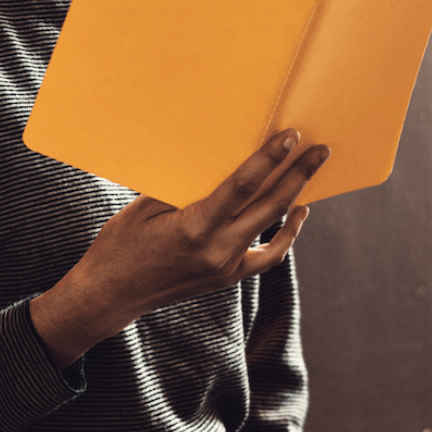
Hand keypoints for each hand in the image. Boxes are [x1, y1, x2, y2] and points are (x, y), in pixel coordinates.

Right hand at [30, 130, 329, 367]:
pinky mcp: (227, 278)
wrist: (111, 294)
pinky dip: (287, 235)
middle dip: (297, 174)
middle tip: (320, 150)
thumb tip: (216, 161)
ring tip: (311, 171)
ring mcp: (225, 268)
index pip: (243, 187)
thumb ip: (184, 187)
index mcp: (194, 228)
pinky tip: (297, 213)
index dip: (269, 159)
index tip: (290, 137)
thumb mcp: (145, 207)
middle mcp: (216, 251)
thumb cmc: (120, 244)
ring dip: (296, 198)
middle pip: (270, 205)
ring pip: (273, 228)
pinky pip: (268, 256)